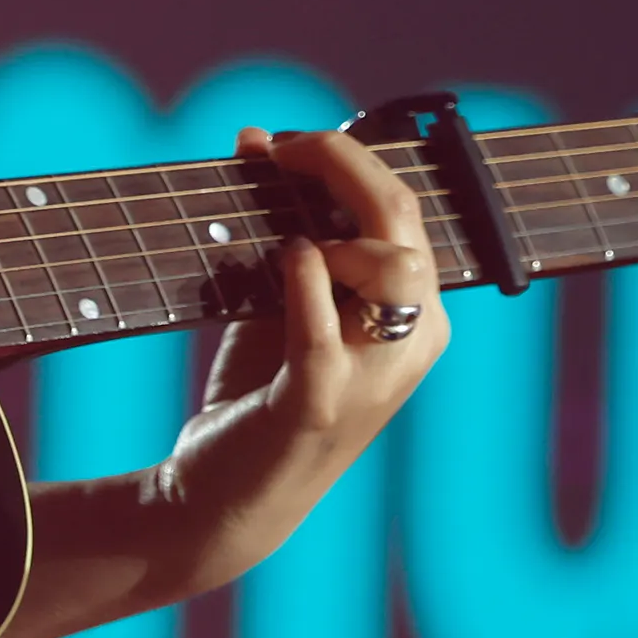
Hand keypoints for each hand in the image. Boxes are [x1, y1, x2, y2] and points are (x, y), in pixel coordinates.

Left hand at [146, 126, 449, 592]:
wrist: (222, 499)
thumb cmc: (259, 392)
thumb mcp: (276, 298)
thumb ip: (277, 225)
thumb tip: (254, 138)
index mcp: (416, 314)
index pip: (405, 210)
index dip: (349, 159)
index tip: (285, 142)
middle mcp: (412, 343)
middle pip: (404, 222)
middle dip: (343, 165)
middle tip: (280, 150)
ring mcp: (373, 378)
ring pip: (397, 271)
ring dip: (341, 230)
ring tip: (289, 234)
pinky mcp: (319, 406)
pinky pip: (324, 331)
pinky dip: (304, 284)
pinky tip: (285, 258)